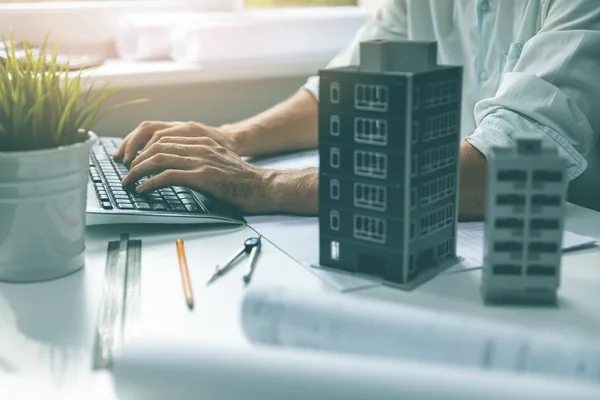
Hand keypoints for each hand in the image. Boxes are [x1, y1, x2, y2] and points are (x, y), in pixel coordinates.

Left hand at [120, 136, 273, 212]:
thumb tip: (176, 172)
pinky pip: (167, 176)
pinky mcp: (202, 176)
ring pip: (158, 159)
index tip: (133, 162)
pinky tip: (142, 190)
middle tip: (125, 174)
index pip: (164, 139)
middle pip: (157, 146)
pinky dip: (150, 183)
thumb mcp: (218, 163)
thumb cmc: (242, 181)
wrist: (263, 187)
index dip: (143, 150)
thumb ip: (199, 161)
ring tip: (128, 183)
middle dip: (135, 160)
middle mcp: (200, 147)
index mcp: (203, 141)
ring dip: (138, 172)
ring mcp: (201, 160)